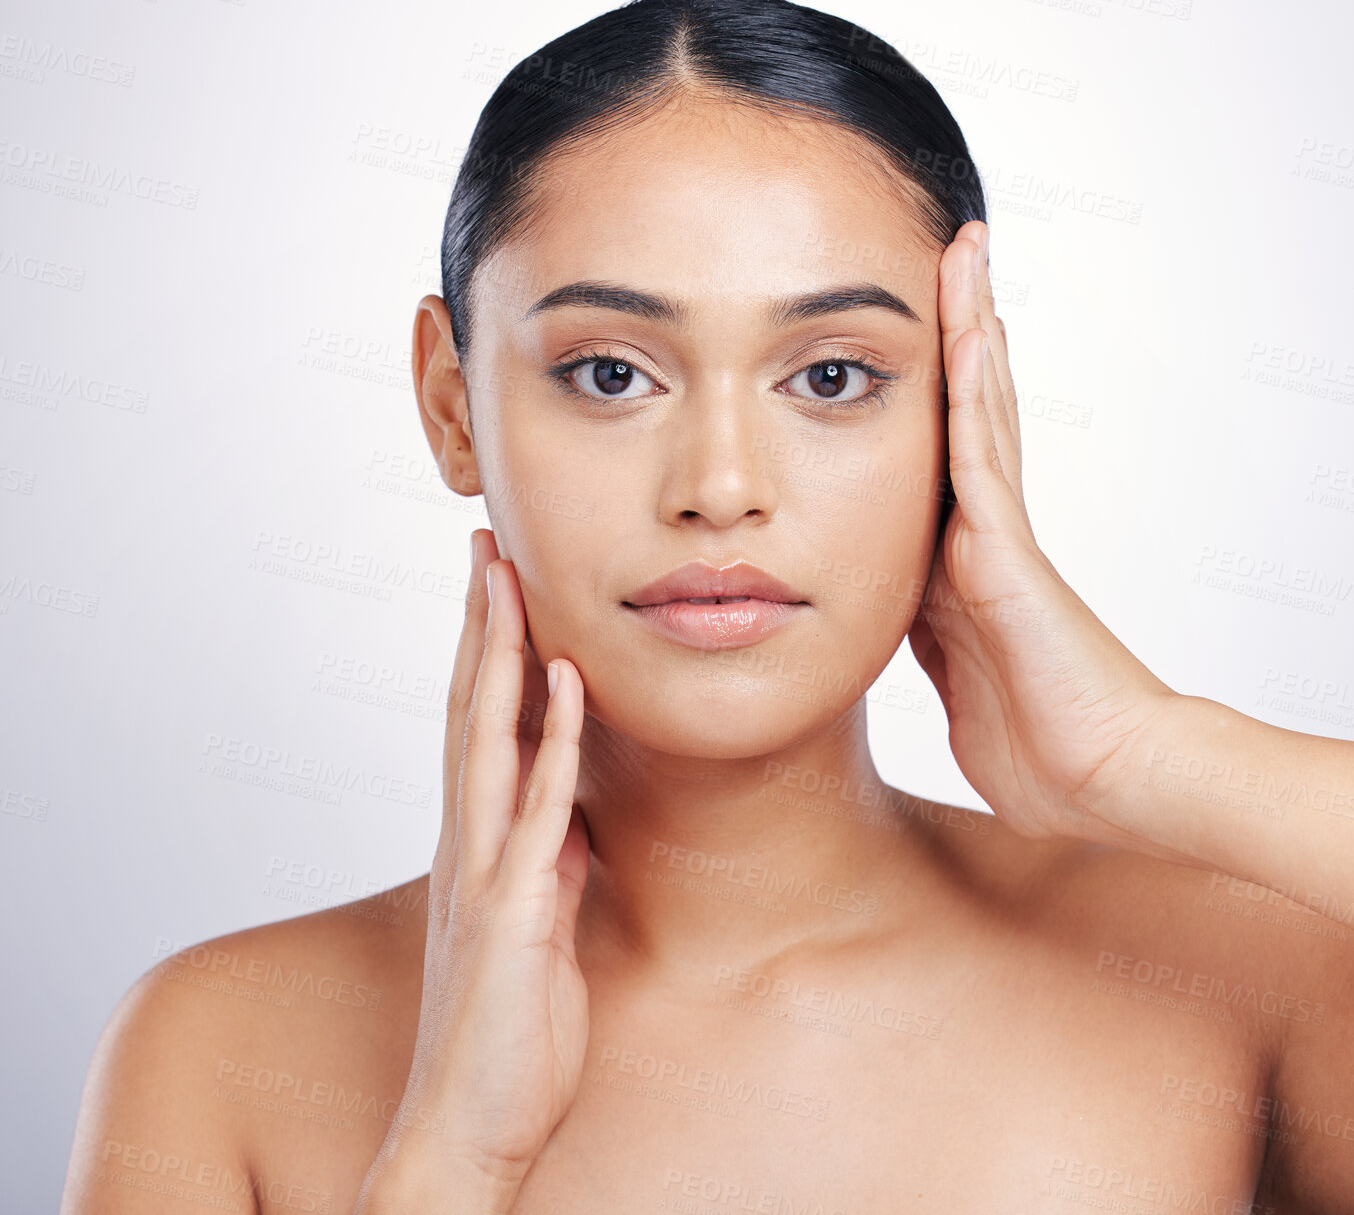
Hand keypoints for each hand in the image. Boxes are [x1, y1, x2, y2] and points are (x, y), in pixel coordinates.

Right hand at [375, 527, 590, 1204]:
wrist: (470, 1126)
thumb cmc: (506, 1037)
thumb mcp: (539, 932)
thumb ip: (548, 868)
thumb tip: (569, 820)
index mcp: (475, 849)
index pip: (474, 729)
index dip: (483, 655)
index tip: (496, 586)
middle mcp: (468, 846)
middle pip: (466, 711)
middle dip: (478, 626)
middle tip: (485, 545)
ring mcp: (484, 874)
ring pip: (486, 739)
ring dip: (500, 655)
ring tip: (509, 578)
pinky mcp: (512, 911)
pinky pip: (537, 809)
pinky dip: (552, 741)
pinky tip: (567, 682)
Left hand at [906, 220, 1180, 838]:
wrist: (1103, 781)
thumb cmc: (1043, 751)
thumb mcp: (960, 683)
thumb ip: (935, 642)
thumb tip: (906, 626)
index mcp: (964, 566)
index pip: (940, 458)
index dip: (930, 393)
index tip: (910, 337)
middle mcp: (984, 533)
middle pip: (969, 411)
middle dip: (958, 333)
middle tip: (950, 254)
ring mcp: (999, 534)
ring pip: (979, 408)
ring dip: (968, 328)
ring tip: (962, 253)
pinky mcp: (1006, 550)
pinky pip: (978, 453)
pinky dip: (969, 386)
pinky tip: (963, 326)